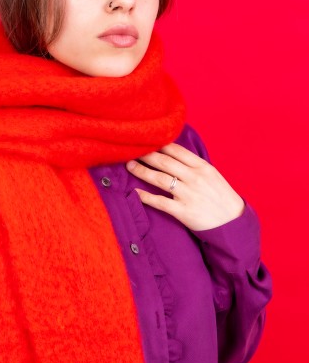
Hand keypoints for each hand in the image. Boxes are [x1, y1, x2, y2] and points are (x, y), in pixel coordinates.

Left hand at [126, 143, 244, 231]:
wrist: (233, 223)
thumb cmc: (221, 197)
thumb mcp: (212, 175)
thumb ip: (194, 165)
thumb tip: (173, 154)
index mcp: (202, 167)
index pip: (176, 150)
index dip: (158, 144)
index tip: (146, 139)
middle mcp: (194, 178)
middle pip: (164, 162)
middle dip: (146, 155)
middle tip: (131, 150)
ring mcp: (188, 194)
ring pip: (159, 179)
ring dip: (142, 171)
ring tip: (129, 166)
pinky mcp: (183, 211)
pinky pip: (160, 202)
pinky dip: (145, 197)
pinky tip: (134, 192)